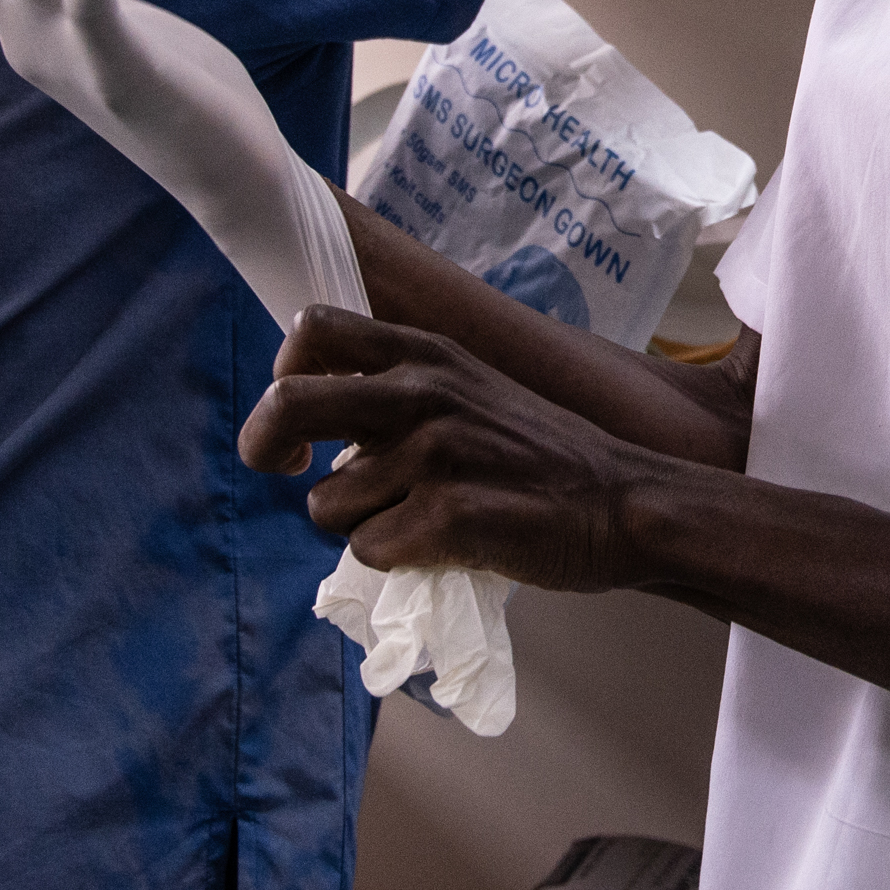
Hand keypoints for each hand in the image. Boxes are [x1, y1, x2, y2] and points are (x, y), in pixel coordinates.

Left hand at [240, 308, 675, 594]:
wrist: (624, 503)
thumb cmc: (542, 454)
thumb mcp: (471, 388)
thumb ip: (402, 388)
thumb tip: (318, 418)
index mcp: (426, 353)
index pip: (310, 330)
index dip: (284, 375)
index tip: (303, 419)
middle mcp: (423, 392)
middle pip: (287, 404)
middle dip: (266, 447)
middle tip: (286, 470)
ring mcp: (436, 453)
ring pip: (326, 503)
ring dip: (358, 523)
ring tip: (418, 519)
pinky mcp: (449, 515)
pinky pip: (369, 549)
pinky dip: (395, 559)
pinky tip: (441, 546)